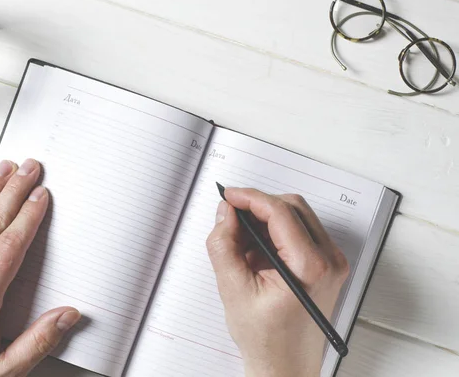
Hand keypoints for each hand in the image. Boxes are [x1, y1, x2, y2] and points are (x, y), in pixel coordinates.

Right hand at [206, 188, 348, 376]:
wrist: (285, 366)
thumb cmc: (267, 340)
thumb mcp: (233, 289)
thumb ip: (224, 245)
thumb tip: (226, 214)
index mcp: (310, 266)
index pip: (280, 212)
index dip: (250, 198)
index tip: (229, 196)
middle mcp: (329, 260)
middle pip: (292, 207)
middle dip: (258, 205)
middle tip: (230, 215)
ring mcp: (331, 262)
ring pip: (297, 216)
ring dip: (266, 218)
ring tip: (241, 239)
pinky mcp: (325, 265)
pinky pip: (300, 231)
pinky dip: (275, 231)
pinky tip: (256, 250)